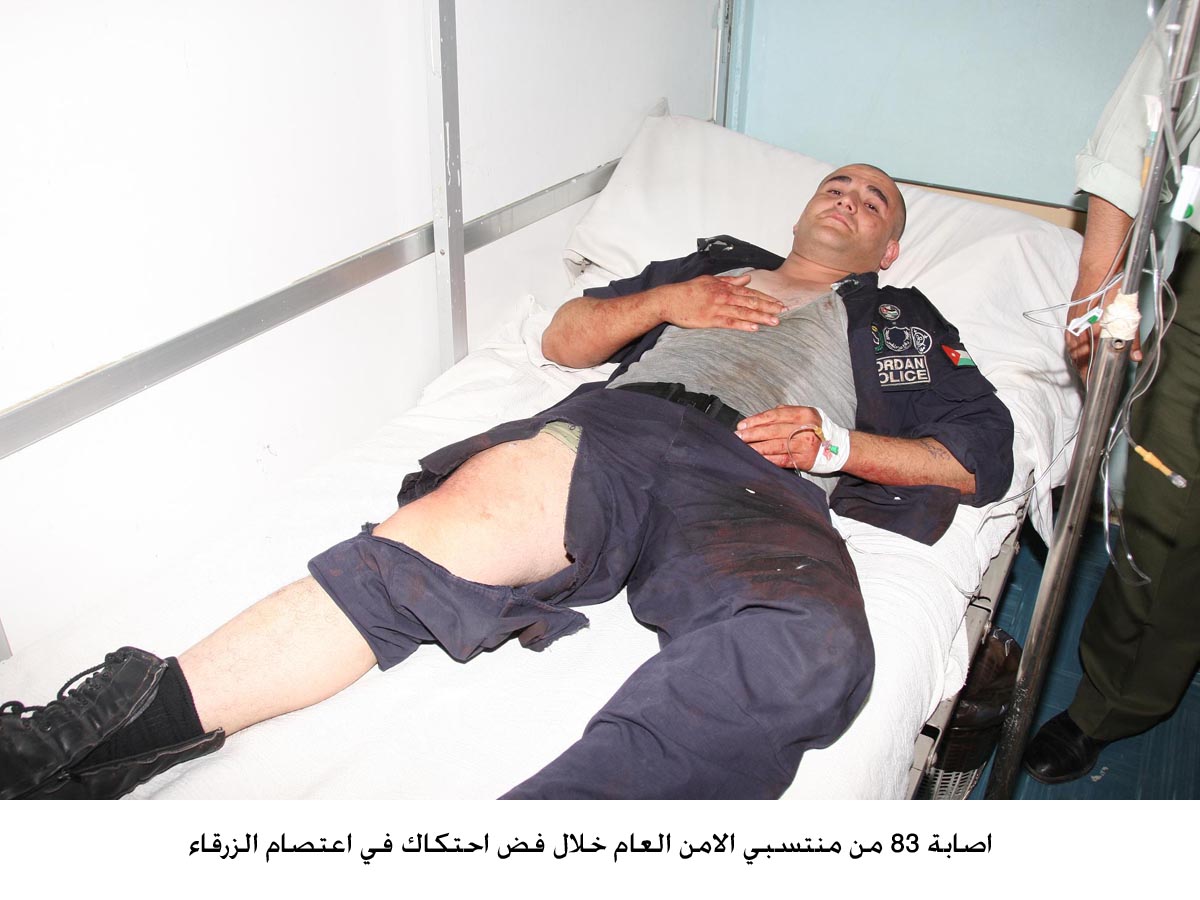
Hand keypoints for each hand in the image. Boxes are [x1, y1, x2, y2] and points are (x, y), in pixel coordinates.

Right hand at [655, 274, 784, 331]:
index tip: (780, 303)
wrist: (669, 299)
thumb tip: (747, 278)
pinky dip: (742, 325)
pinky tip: (754, 328)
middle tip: (785, 312)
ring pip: (743, 312)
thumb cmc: (688, 290)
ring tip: (775, 322)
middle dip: (769, 307)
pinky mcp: (710, 319)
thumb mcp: (710, 280)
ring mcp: (717, 308)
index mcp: (725, 287)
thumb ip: (730, 280)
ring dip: (760, 317)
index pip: (751, 293)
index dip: (767, 298)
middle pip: (751, 301)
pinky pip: (729, 322)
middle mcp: (724, 296)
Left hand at [735, 405, 825, 469]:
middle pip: (773, 431)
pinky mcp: (803, 460)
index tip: (742, 424)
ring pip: (775, 447)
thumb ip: (785, 412)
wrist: (837, 447)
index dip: (756, 420)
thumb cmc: (816, 428)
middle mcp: (805, 429)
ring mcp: (804, 446)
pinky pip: (781, 460)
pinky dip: (767, 459)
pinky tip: (756, 458)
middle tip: (737, 437)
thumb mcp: (805, 413)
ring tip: (743, 448)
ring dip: (756, 448)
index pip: (775, 416)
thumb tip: (760, 417)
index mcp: (803, 414)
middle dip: (752, 434)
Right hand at [1065, 297, 1142, 383]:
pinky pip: (1069, 341)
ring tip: (1082, 371)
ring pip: (1072, 350)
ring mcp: (1073, 325)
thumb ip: (1132, 338)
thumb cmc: (1115, 290)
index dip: (1089, 376)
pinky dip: (1073, 350)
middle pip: (1078, 359)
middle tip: (1088, 381)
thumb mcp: (1128, 314)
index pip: (1088, 362)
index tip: (1093, 385)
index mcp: (1093, 333)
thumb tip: (1135, 356)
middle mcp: (1080, 332)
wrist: (1099, 269)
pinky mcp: (1070, 319)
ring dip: (1077, 361)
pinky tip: (1076, 352)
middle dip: (1083, 371)